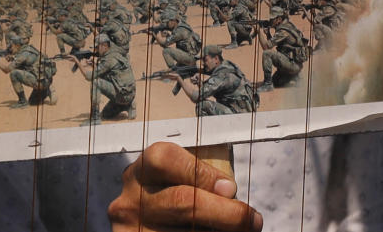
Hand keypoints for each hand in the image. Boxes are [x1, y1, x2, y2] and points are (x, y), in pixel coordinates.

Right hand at [108, 142, 261, 231]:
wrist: (147, 229)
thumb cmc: (170, 205)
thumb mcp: (174, 184)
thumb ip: (197, 181)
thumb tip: (229, 193)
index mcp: (140, 172)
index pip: (165, 159)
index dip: (202, 173)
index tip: (231, 188)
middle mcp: (130, 201)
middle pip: (181, 201)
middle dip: (225, 212)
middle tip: (252, 219)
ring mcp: (132, 230)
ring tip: (241, 231)